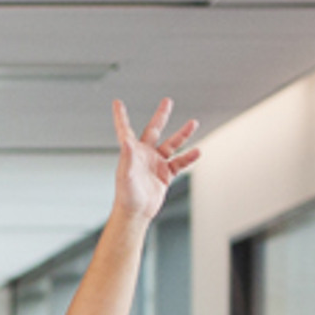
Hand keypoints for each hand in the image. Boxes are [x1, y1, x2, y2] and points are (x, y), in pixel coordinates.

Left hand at [113, 98, 199, 223]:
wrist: (136, 213)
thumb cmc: (126, 195)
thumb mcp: (126, 174)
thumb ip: (127, 157)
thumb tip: (125, 141)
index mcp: (131, 152)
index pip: (125, 129)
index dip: (121, 116)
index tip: (117, 103)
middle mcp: (144, 155)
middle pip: (154, 130)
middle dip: (161, 116)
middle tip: (167, 102)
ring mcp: (156, 163)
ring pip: (172, 144)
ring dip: (183, 134)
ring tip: (193, 123)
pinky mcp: (165, 174)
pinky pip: (179, 162)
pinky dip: (189, 157)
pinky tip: (197, 152)